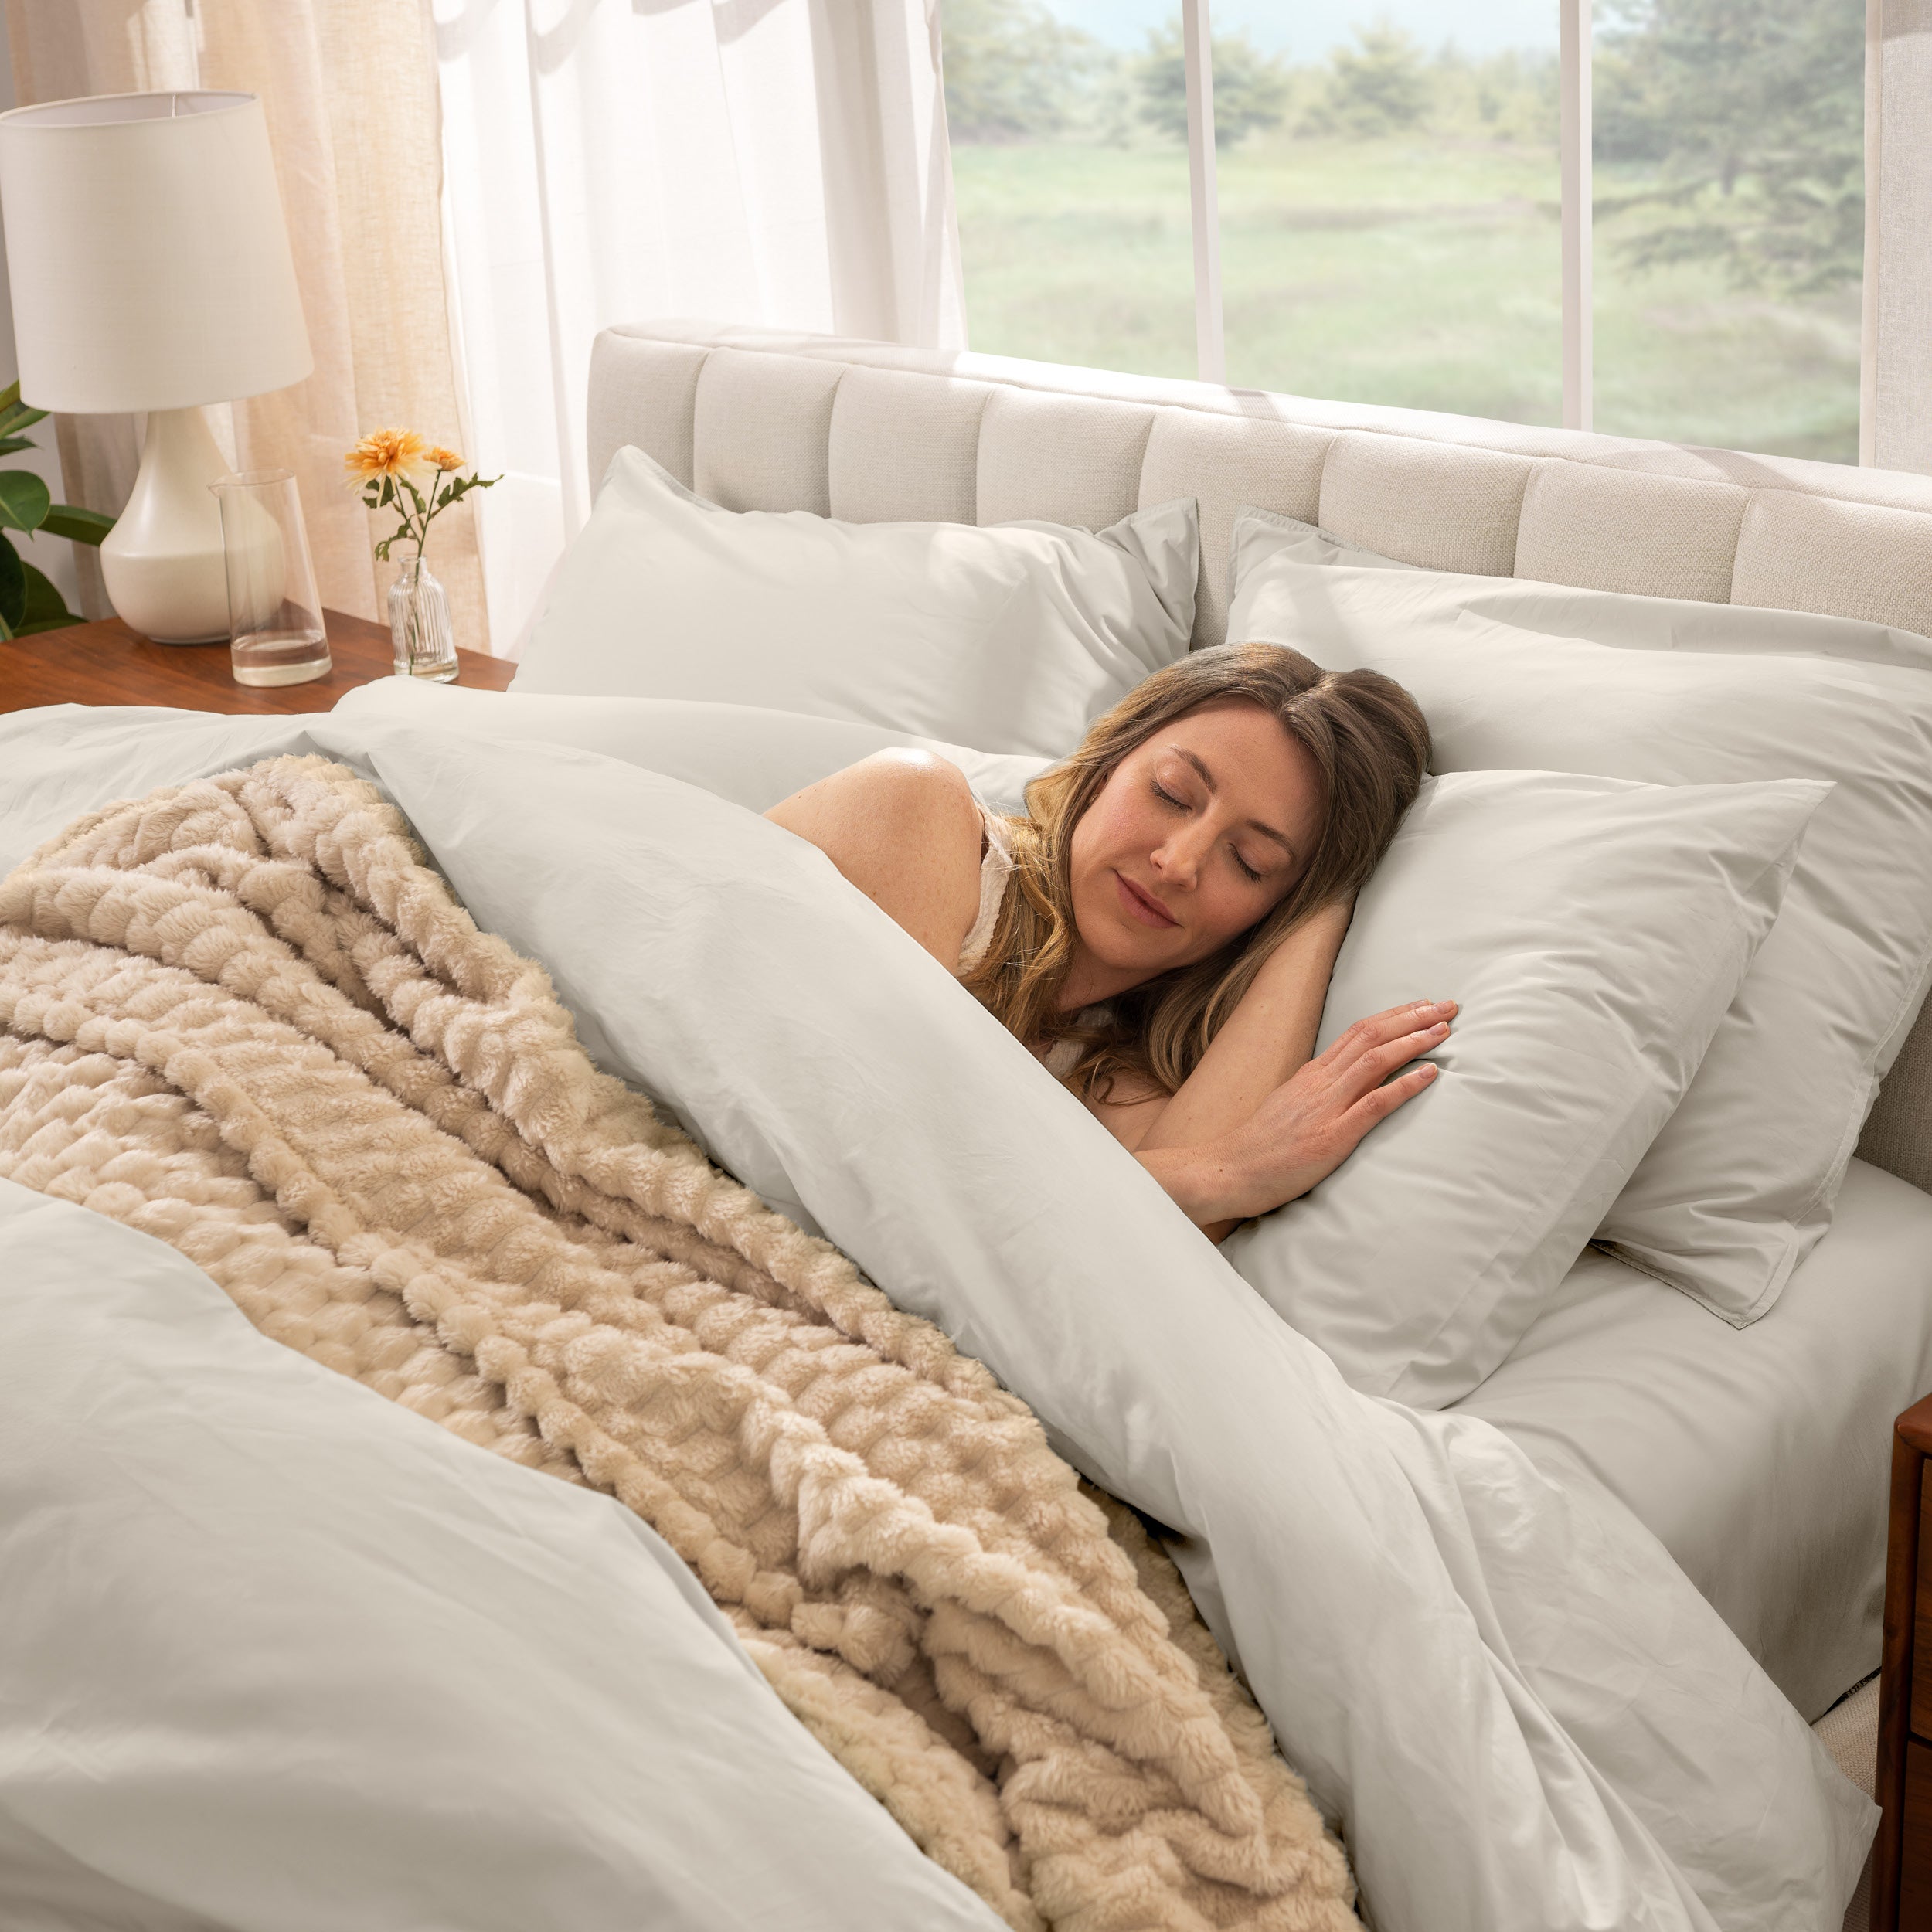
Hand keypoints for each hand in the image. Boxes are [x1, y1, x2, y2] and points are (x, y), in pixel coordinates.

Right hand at [1142, 1000, 1453, 1230]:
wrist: (1226, 1171)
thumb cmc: (1258, 1147)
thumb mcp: (1287, 1107)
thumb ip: (1315, 1093)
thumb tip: (1341, 1083)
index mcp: (1310, 1074)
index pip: (1357, 1032)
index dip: (1393, 1016)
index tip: (1422, 1006)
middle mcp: (1320, 1082)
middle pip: (1371, 1036)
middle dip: (1413, 1017)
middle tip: (1447, 1007)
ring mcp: (1326, 1107)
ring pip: (1376, 1060)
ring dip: (1414, 1041)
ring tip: (1444, 1031)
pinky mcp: (1333, 1136)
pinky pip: (1375, 1103)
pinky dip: (1405, 1084)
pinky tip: (1430, 1073)